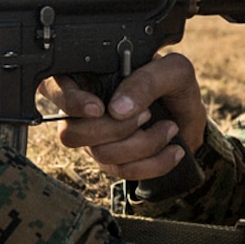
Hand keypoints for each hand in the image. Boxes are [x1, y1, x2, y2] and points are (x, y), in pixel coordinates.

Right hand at [38, 52, 206, 179]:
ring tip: (169, 128)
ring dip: (142, 145)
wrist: (190, 116)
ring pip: (99, 154)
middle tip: (148, 113)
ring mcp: (94, 137)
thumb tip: (118, 109)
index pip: (54, 87)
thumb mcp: (173, 72)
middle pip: (72, 132)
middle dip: (116, 129)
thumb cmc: (176, 86)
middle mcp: (83, 108)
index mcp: (89, 74)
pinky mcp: (111, 160)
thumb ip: (147, 80)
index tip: (99, 108)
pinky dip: (153, 164)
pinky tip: (172, 150)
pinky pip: (121, 171)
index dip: (70, 101)